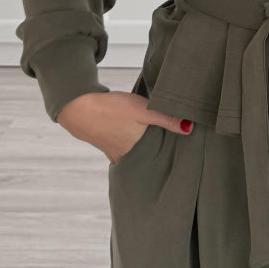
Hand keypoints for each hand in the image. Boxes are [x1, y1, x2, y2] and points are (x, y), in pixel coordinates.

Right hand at [56, 91, 191, 163]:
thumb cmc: (112, 109)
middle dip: (160, 156)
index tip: (184, 156)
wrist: (79, 108)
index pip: (161, 159)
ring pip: (138, 154)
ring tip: (160, 144)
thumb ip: (167, 119)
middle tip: (175, 152)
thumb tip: (190, 128)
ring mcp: (116, 153)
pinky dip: (133, 145)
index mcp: (139, 152)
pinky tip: (137, 137)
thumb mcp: (144, 110)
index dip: (172, 157)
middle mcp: (128, 157)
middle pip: (150, 159)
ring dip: (146, 150)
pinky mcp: (109, 145)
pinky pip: (126, 149)